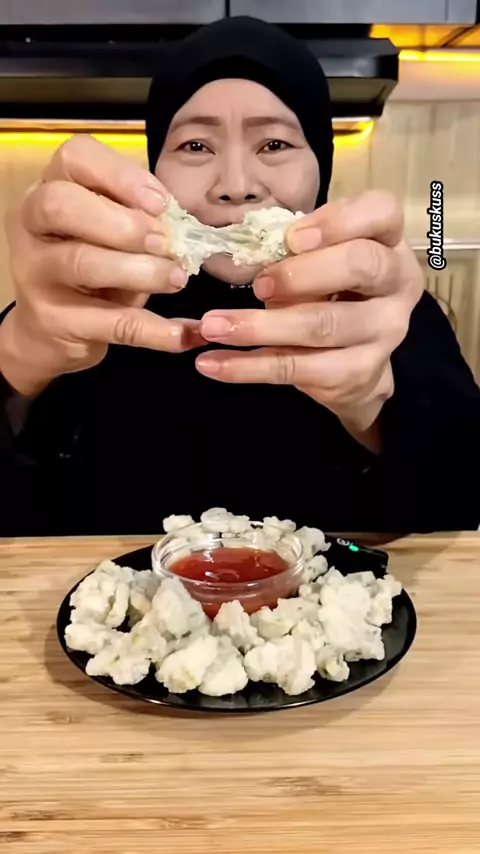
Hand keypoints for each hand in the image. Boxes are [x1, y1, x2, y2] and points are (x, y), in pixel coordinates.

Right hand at [0, 135, 201, 395]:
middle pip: (62, 205)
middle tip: (166, 243)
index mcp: (50, 187)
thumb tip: (185, 222)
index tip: (162, 203)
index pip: (74, 157)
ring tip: (176, 279)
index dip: (121, 176)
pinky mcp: (53, 320)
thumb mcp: (112, 233)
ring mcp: (36, 273)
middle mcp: (33, 225)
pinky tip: (181, 334)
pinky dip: (152, 330)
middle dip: (124, 223)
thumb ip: (140, 218)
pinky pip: (109, 323)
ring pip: (82, 263)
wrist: (50, 330)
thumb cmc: (91, 267)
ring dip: (140, 270)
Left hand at [196, 191, 423, 449]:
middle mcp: (397, 285)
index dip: (338, 220)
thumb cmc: (330, 292)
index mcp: (388, 242)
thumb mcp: (318, 260)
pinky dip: (249, 366)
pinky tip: (214, 364)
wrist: (355, 362)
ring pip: (323, 325)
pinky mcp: (357, 373)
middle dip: (301, 272)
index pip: (382, 212)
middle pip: (360, 265)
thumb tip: (247, 250)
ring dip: (260, 327)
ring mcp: (383, 332)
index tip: (291, 237)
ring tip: (213, 326)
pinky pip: (297, 368)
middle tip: (257, 284)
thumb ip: (296, 249)